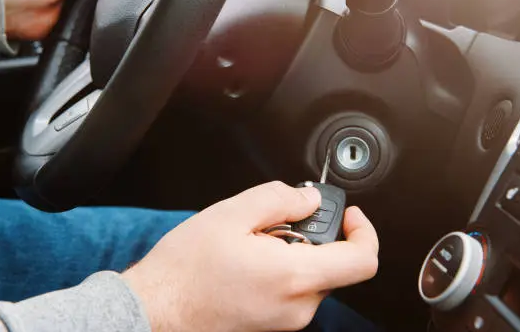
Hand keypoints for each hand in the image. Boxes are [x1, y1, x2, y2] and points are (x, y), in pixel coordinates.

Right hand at [122, 181, 378, 331]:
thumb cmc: (185, 270)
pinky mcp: (274, 325)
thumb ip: (280, 199)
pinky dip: (283, 268)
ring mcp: (287, 321)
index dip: (363, 230)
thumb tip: (309, 199)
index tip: (349, 214)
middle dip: (314, 234)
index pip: (362, 260)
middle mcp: (298, 306)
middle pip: (335, 264)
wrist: (156, 311)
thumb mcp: (231, 214)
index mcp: (294, 276)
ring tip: (252, 242)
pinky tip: (248, 260)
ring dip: (294, 251)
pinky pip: (294, 290)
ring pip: (313, 275)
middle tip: (277, 220)